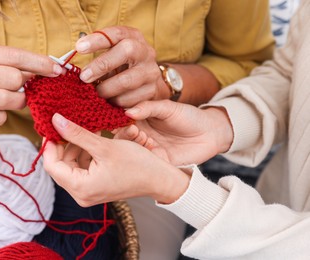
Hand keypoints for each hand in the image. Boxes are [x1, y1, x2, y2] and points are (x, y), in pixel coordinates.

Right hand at [0, 44, 61, 148]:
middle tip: (24, 89)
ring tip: (13, 101)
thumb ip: (20, 66)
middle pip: (13, 78)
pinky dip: (2, 117)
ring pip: (7, 99)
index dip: (40, 63)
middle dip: (26, 86)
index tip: (59, 70)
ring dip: (18, 102)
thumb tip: (54, 68)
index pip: (14, 55)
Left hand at [43, 113, 187, 206]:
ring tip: (88, 129)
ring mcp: (89, 192)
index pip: (51, 165)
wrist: (160, 179)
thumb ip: (77, 134)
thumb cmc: (137, 164)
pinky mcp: (96, 187)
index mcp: (80, 187)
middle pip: (61, 165)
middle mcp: (81, 194)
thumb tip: (55, 121)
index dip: (50, 144)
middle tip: (72, 124)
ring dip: (77, 146)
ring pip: (72, 165)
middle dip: (66, 143)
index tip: (54, 126)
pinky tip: (95, 139)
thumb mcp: (104, 146)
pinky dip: (86, 153)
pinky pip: (83, 168)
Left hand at [76, 26, 168, 107]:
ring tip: (96, 93)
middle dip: (102, 64)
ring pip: (128, 80)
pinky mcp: (152, 91)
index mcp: (132, 37)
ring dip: (107, 89)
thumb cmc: (120, 66)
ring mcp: (151, 71)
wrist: (147, 82)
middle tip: (84, 77)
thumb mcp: (111, 55)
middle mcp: (145, 52)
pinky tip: (109, 102)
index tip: (79, 48)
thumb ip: (96, 56)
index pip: (115, 33)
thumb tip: (68, 68)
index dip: (97, 40)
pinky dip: (116, 103)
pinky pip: (131, 100)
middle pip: (126, 51)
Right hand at [115, 100, 233, 165]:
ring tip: (139, 135)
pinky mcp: (156, 161)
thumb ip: (148, 108)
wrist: (210, 133)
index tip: (115, 117)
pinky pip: (143, 161)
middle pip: (122, 136)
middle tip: (130, 128)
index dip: (117, 118)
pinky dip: (142, 155)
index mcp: (141, 118)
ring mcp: (147, 149)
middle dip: (122, 133)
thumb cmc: (190, 116)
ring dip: (131, 143)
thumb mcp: (168, 108)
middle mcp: (141, 134)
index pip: (122, 119)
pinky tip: (148, 146)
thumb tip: (127, 112)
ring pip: (130, 149)